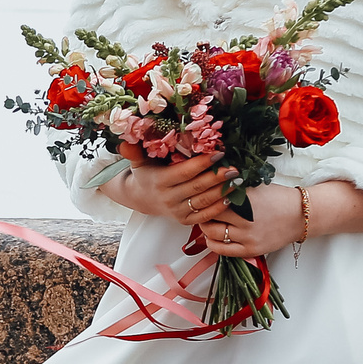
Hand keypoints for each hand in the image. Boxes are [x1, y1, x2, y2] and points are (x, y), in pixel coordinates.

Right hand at [103, 143, 234, 225]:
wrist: (142, 199)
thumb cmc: (146, 174)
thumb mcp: (138, 162)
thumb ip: (134, 152)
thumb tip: (124, 142)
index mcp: (159, 182)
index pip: (184, 172)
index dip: (202, 163)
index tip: (219, 152)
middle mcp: (168, 199)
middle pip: (197, 187)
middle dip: (217, 177)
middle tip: (235, 167)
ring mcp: (177, 212)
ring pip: (203, 202)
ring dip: (222, 192)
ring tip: (238, 180)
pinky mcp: (184, 221)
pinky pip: (204, 216)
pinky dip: (218, 208)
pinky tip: (231, 198)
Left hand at [197, 186, 302, 258]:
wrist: (300, 216)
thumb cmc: (278, 198)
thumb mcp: (256, 186)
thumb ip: (234, 187)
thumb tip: (211, 185)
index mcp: (246, 199)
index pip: (213, 197)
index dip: (204, 196)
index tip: (200, 195)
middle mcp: (246, 219)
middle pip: (210, 216)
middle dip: (203, 212)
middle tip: (200, 209)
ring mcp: (248, 237)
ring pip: (213, 233)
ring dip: (205, 228)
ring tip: (206, 222)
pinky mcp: (251, 250)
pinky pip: (223, 250)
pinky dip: (212, 243)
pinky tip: (211, 237)